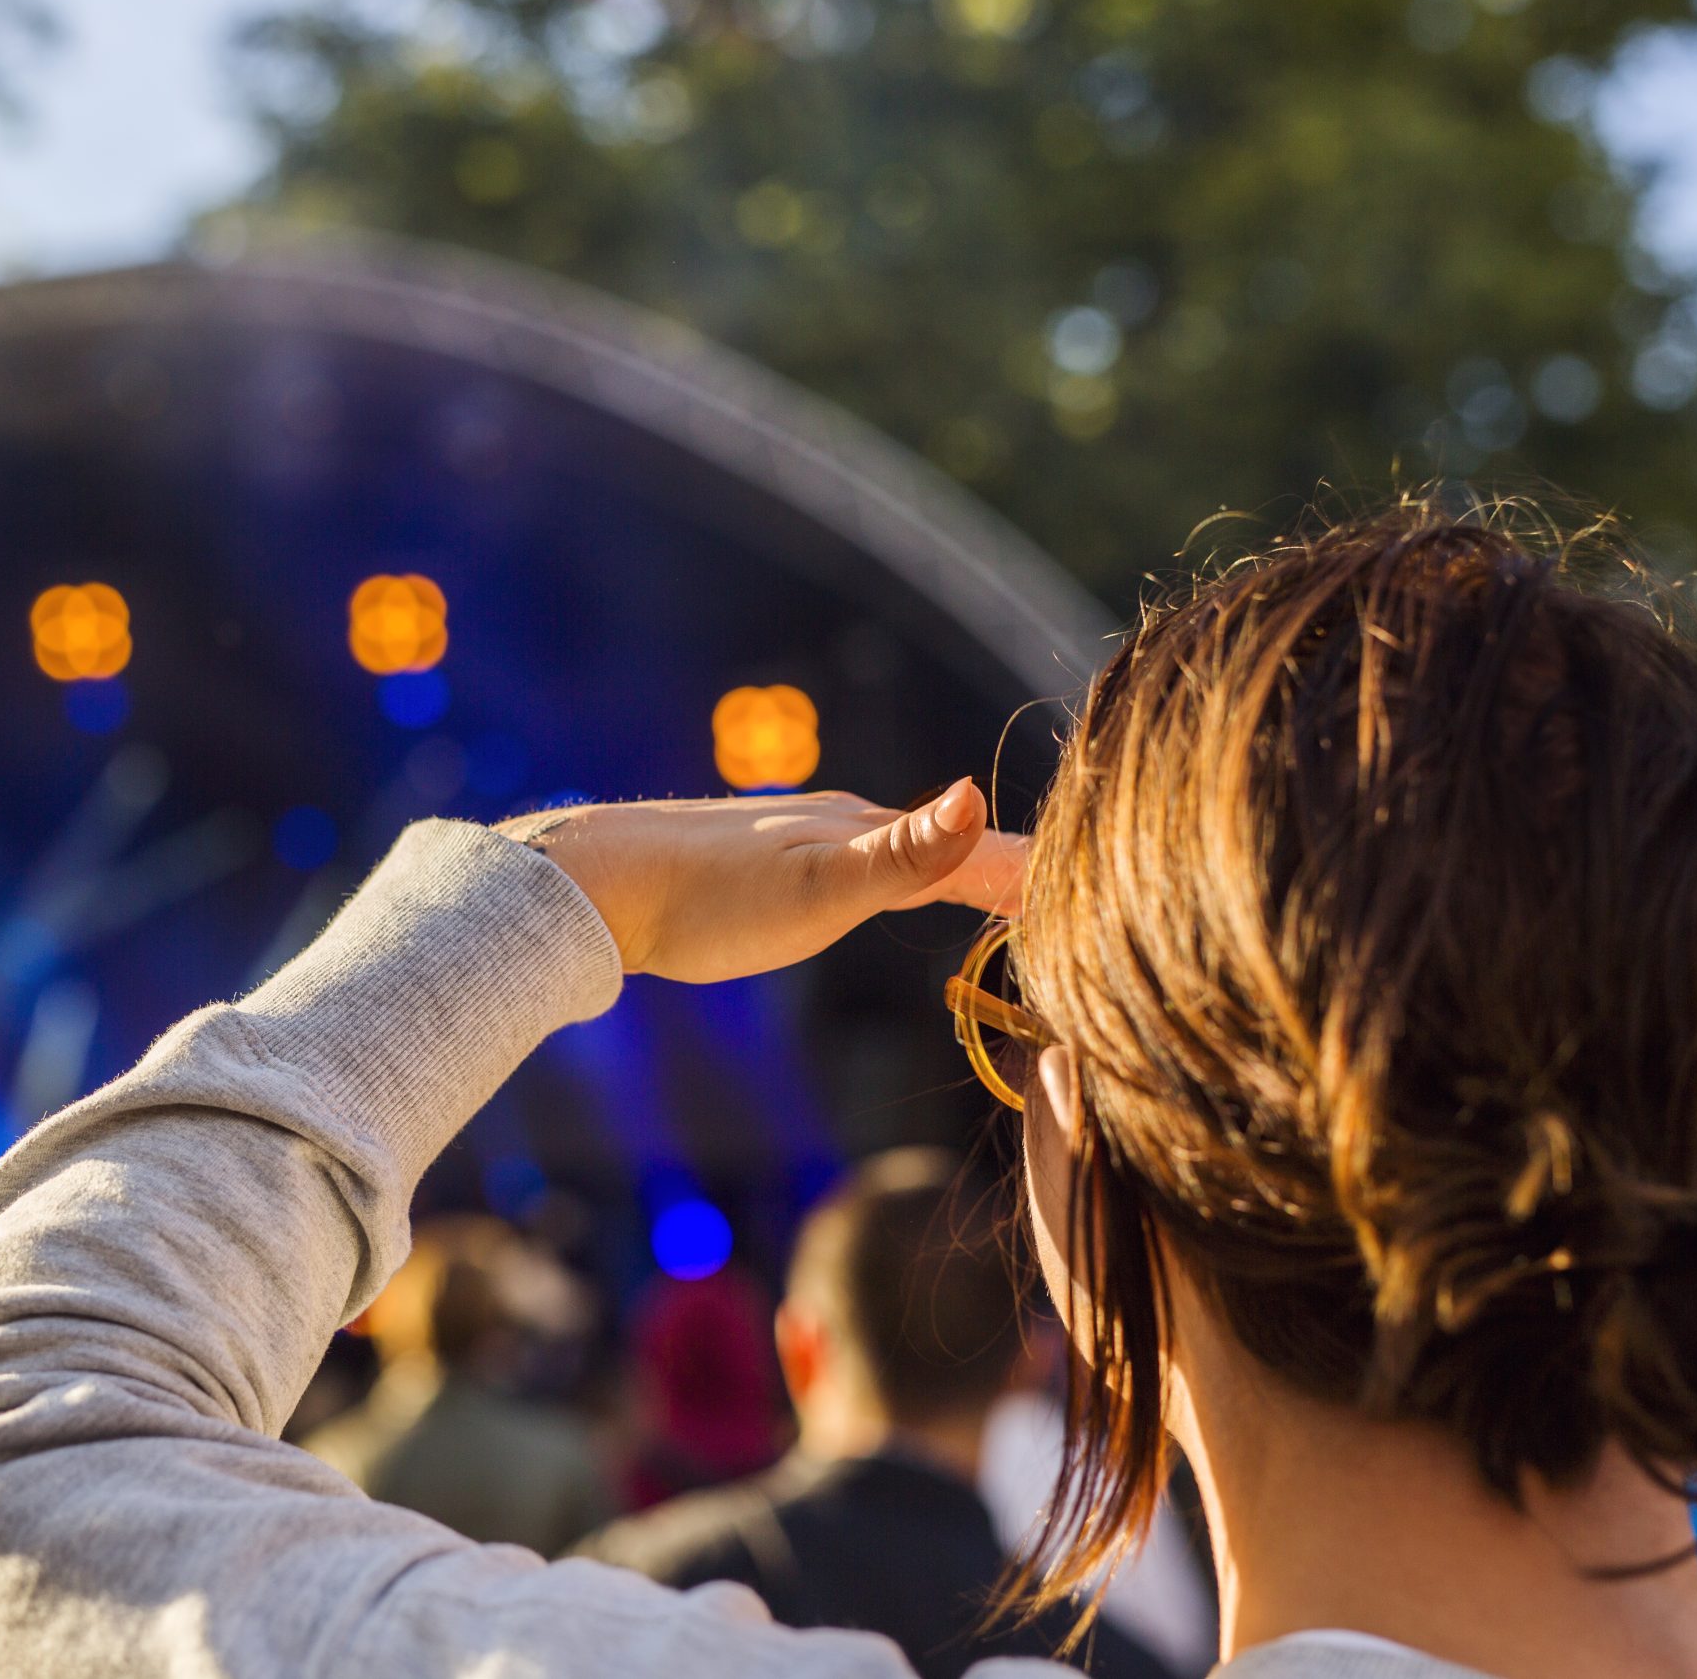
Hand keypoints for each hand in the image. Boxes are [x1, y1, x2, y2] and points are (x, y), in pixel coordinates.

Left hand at [496, 778, 1026, 982]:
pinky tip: (872, 881)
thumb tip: (973, 796)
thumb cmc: (709, 900)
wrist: (600, 887)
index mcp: (862, 828)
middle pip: (944, 842)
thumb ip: (901, 857)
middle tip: (1074, 886)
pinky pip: (853, 862)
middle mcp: (836, 821)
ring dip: (954, 866)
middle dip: (1008, 862)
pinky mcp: (761, 863)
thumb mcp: (817, 890)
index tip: (1096, 886)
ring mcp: (798, 838)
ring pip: (898, 848)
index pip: (974, 848)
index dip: (1033, 871)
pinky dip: (896, 873)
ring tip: (999, 885)